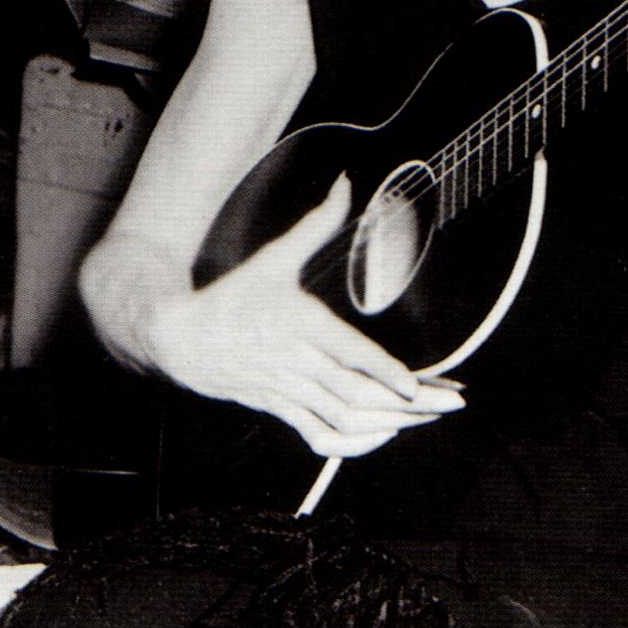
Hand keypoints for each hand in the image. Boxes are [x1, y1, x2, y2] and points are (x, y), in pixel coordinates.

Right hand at [143, 176, 462, 457]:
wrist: (178, 339)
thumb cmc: (230, 297)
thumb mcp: (273, 258)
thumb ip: (315, 225)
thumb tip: (343, 185)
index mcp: (298, 323)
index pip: (348, 353)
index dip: (383, 373)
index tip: (413, 386)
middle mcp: (296, 360)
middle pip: (358, 392)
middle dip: (408, 404)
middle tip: (448, 403)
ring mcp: (288, 389)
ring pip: (345, 417)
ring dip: (389, 423)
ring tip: (425, 418)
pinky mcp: (279, 408)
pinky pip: (320, 435)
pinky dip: (353, 442)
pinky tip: (380, 435)